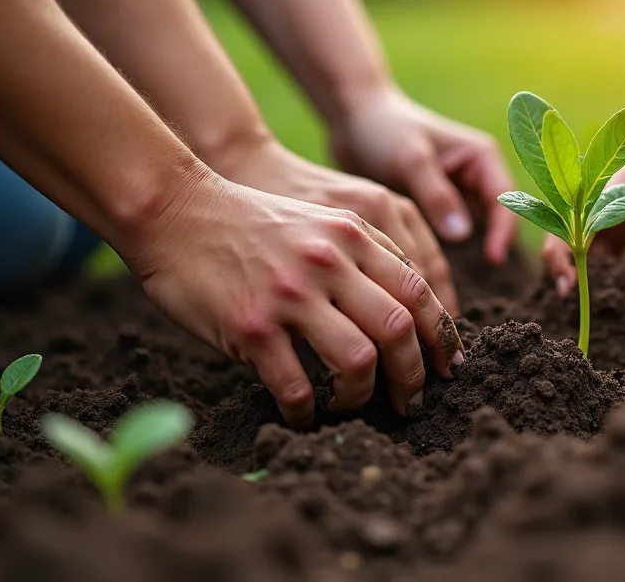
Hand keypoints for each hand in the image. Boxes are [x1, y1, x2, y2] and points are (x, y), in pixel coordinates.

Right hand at [125, 171, 463, 427]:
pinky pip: (296, 386)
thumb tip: (409, 310)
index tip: (449, 364)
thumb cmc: (249, 222)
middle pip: (400, 328)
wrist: (175, 209)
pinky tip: (302, 415)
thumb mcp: (320, 221)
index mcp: (353, 234)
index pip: (419, 289)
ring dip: (361, 396)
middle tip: (412, 400)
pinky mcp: (252, 325)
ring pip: (358, 360)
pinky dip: (306, 412)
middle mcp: (330, 261)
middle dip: (414, 375)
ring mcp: (291, 294)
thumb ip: (365, 254)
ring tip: (351, 406)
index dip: (442, 334)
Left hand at [333, 88, 517, 264]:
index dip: (504, 230)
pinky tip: (433, 275)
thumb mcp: (410, 160)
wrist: (352, 120)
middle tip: (478, 281)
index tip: (493, 259)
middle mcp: (477, 176)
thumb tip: (464, 235)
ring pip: (476, 232)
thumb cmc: (382, 130)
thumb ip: (437, 195)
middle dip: (490, 248)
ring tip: (455, 287)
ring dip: (468, 256)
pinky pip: (451, 235)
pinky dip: (447, 253)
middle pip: (496, 221)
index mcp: (481, 157)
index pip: (506, 199)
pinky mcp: (439, 207)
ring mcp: (459, 194)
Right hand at [542, 156, 624, 293]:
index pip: (577, 214)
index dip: (565, 248)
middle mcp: (609, 193)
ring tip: (585, 303)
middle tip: (568, 298)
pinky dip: (596, 275)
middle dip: (564, 262)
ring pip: (579, 243)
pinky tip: (604, 298)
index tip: (568, 284)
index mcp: (624, 182)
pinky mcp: (618, 228)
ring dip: (579, 271)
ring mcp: (611, 211)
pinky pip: (596, 253)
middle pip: (569, 228)